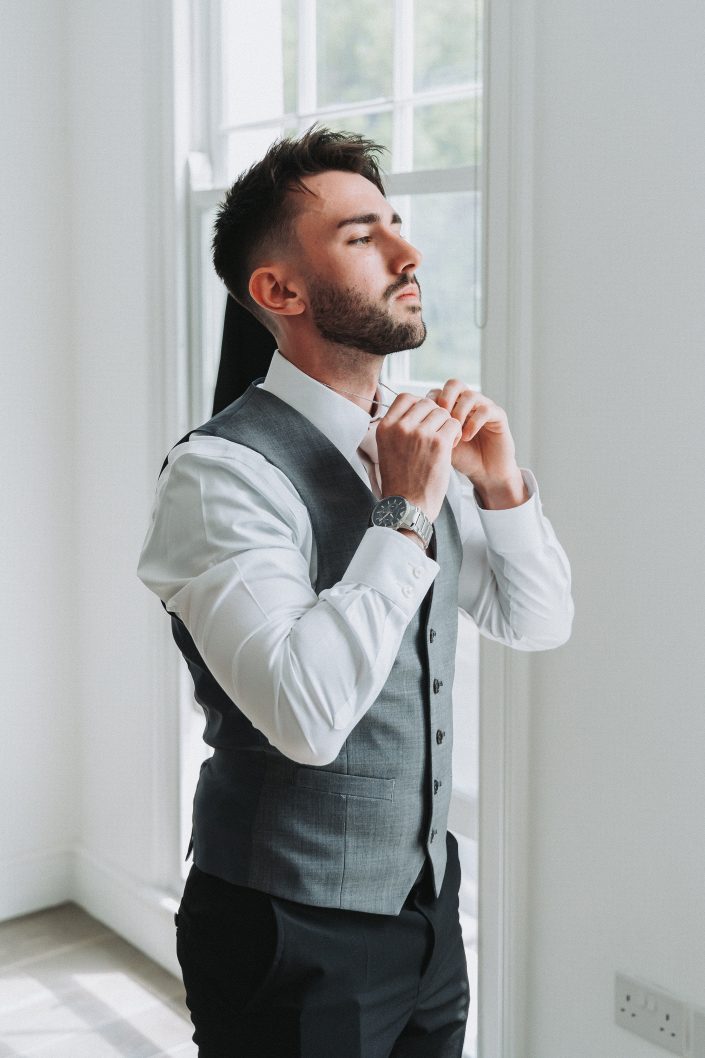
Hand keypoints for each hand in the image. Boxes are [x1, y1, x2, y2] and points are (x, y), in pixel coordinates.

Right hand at [375, 393, 461, 521]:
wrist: (407, 506)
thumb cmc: (400, 481)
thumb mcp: (387, 450)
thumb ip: (398, 428)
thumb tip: (414, 409)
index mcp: (385, 427)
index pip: (405, 397)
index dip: (419, 405)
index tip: (424, 419)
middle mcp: (401, 427)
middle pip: (426, 403)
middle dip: (435, 415)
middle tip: (437, 432)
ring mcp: (420, 433)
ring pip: (442, 413)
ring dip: (446, 425)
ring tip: (444, 442)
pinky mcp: (438, 443)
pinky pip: (453, 424)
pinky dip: (456, 434)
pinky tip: (451, 446)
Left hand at [426, 380, 527, 507]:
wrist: (485, 473)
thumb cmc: (461, 459)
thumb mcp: (439, 444)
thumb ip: (428, 429)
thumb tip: (408, 422)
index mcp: (452, 406)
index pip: (437, 392)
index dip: (431, 405)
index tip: (427, 424)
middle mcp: (468, 403)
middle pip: (454, 384)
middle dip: (444, 400)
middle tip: (441, 419)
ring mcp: (484, 407)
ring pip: (470, 395)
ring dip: (459, 414)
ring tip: (454, 433)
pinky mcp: (498, 416)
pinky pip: (486, 409)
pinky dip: (474, 423)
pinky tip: (467, 437)